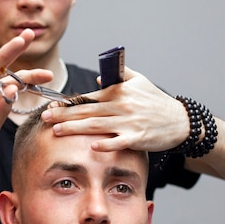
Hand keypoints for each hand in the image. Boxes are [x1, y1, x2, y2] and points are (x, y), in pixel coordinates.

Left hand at [41, 67, 188, 151]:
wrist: (180, 121)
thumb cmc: (157, 102)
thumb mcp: (140, 82)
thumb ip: (119, 76)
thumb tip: (99, 78)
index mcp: (119, 92)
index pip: (88, 97)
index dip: (68, 102)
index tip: (52, 105)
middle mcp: (121, 105)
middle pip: (86, 111)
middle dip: (63, 114)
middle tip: (45, 117)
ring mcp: (128, 122)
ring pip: (96, 125)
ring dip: (74, 128)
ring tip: (56, 130)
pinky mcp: (137, 137)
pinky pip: (117, 142)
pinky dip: (105, 144)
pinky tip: (91, 147)